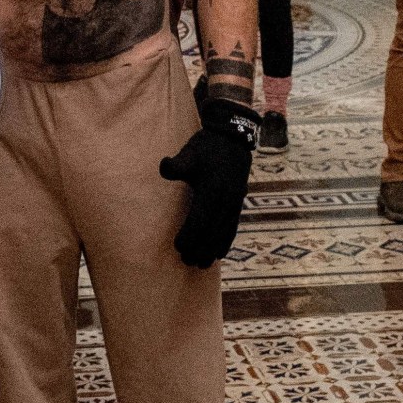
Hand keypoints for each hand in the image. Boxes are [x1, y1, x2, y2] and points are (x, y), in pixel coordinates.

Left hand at [158, 97, 257, 267]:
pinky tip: (219, 253)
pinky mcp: (239, 203)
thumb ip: (177, 164)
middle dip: (199, 249)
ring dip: (212, 250)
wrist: (233, 138)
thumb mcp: (189, 152)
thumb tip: (164, 168)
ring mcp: (235, 203)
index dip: (189, 236)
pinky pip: (233, 228)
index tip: (177, 247)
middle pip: (211, 232)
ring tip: (201, 264)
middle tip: (186, 261)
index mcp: (213, 191)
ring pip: (224, 234)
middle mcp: (227, 200)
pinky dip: (226, 242)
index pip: (200, 221)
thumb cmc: (206, 146)